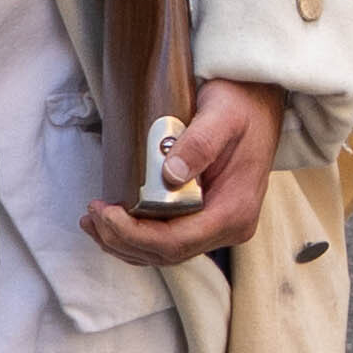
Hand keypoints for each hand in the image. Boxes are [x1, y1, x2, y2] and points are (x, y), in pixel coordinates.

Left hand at [84, 74, 276, 268]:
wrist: (261, 101)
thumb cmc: (242, 104)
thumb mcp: (223, 115)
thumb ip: (200, 143)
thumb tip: (171, 175)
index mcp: (235, 210)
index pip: (177, 241)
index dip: (135, 233)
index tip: (105, 212)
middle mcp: (230, 227)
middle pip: (167, 252)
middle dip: (122, 238)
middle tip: (91, 214)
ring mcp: (219, 226)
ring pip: (164, 252)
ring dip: (124, 242)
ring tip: (93, 220)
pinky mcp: (207, 218)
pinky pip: (169, 239)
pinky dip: (138, 236)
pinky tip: (114, 223)